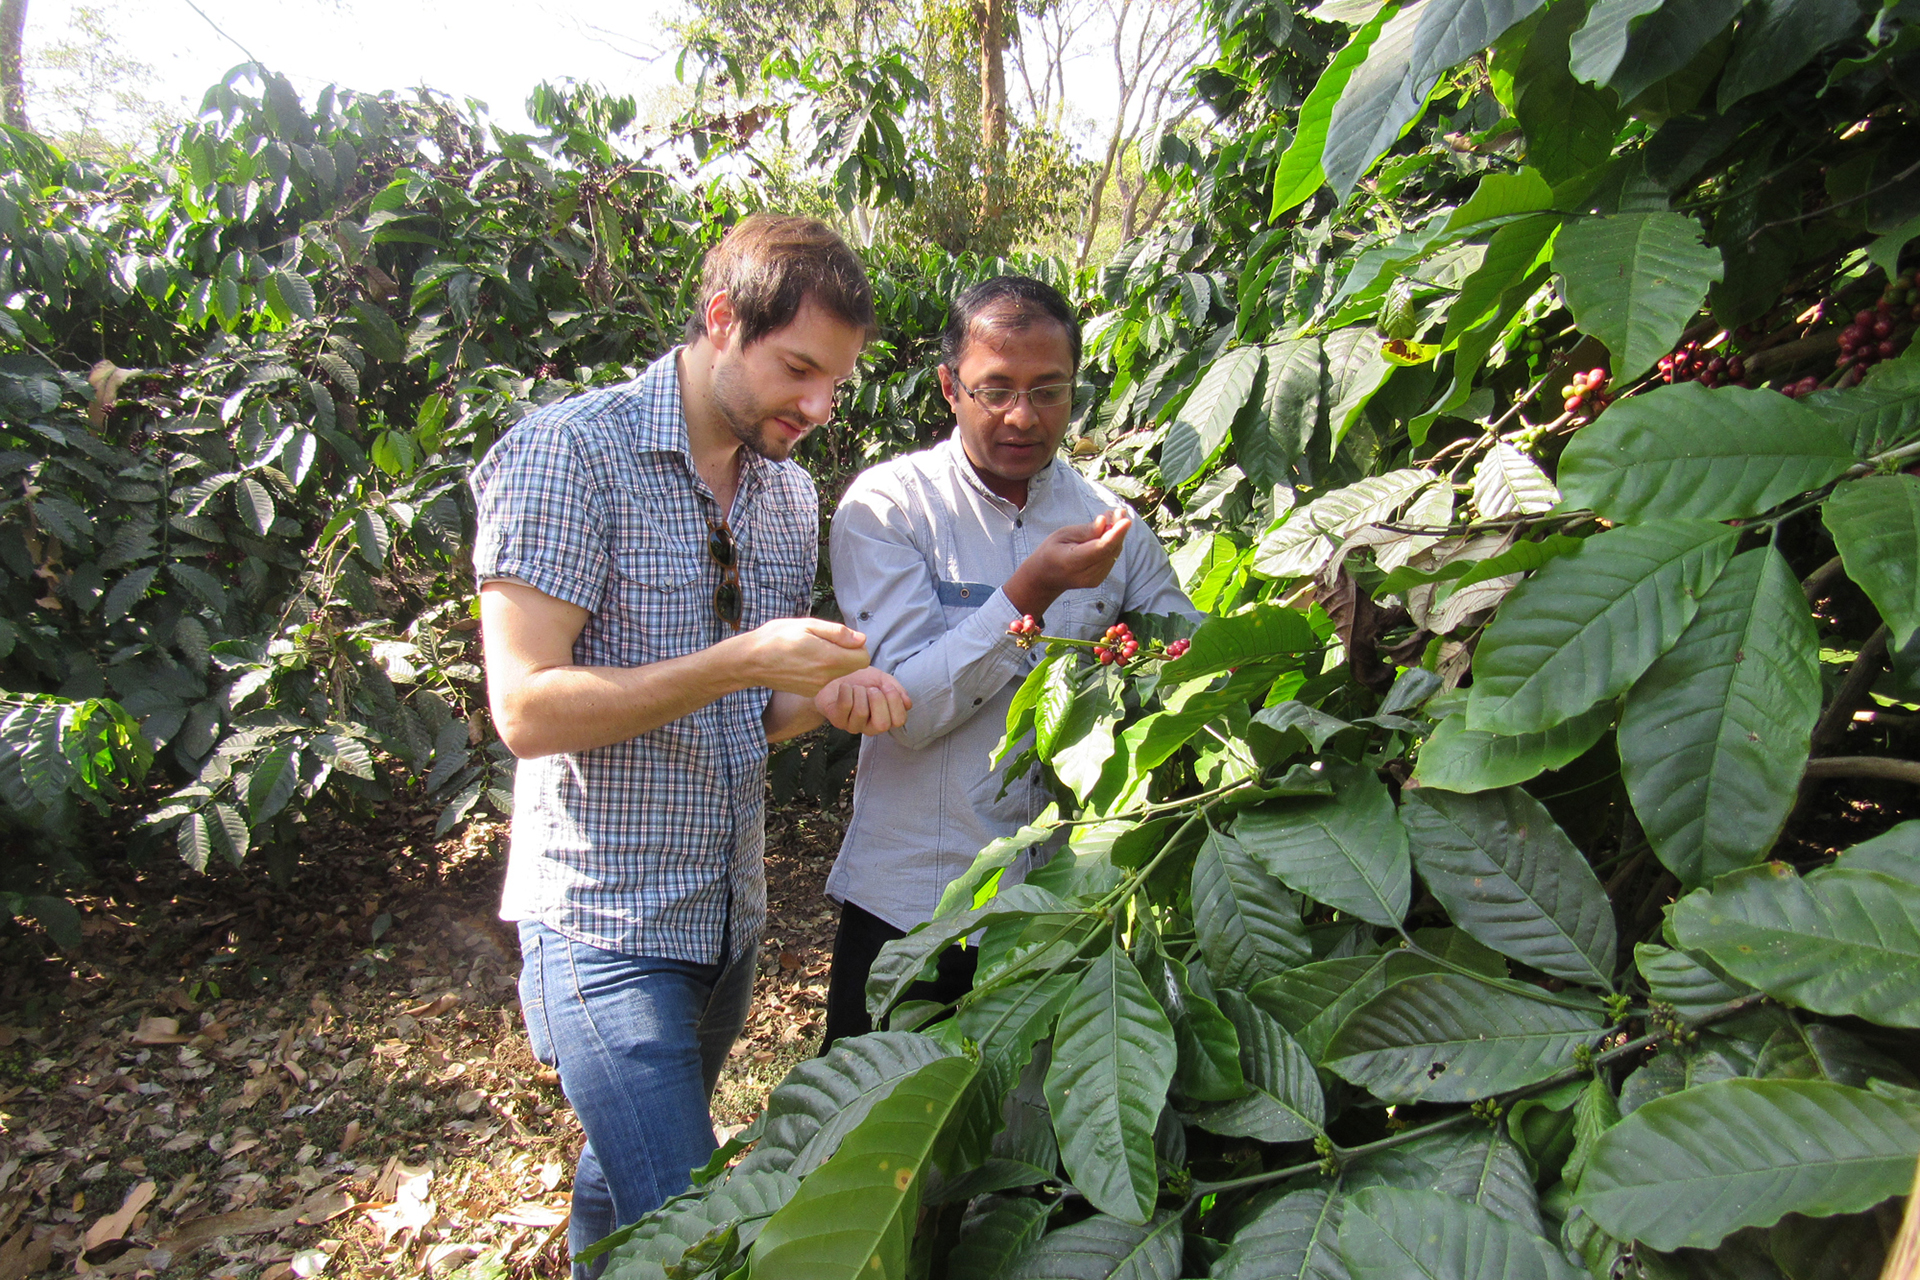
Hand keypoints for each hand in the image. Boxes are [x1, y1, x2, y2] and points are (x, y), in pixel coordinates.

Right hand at [731, 617, 870, 695]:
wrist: (750, 661)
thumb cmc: (776, 638)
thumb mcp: (807, 625)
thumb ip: (838, 633)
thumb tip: (861, 639)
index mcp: (829, 658)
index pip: (864, 658)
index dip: (857, 646)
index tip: (842, 639)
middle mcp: (826, 677)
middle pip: (853, 667)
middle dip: (846, 654)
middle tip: (825, 642)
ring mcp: (817, 687)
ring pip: (839, 674)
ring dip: (833, 662)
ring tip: (810, 650)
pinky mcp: (808, 692)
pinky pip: (825, 680)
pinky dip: (821, 671)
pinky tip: (803, 662)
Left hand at [816, 668, 911, 734]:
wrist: (835, 677)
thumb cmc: (860, 680)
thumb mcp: (882, 679)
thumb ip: (896, 689)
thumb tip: (908, 703)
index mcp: (885, 718)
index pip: (899, 721)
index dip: (895, 702)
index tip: (887, 687)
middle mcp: (870, 727)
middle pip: (882, 724)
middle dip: (878, 700)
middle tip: (871, 689)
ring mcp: (853, 726)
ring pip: (861, 713)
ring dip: (860, 693)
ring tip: (856, 687)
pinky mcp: (837, 720)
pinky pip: (845, 706)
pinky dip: (846, 691)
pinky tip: (845, 687)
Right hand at [1005, 508, 1131, 618]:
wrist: (1045, 578)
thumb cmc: (1050, 551)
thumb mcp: (1062, 535)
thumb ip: (1085, 531)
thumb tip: (1104, 522)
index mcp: (1072, 562)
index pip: (1100, 548)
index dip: (1116, 534)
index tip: (1126, 520)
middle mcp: (1085, 574)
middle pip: (1110, 550)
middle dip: (1118, 529)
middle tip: (1119, 511)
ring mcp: (1094, 580)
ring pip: (1113, 553)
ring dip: (1117, 534)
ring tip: (1113, 516)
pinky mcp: (1098, 579)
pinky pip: (1111, 557)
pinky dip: (1113, 542)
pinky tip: (1109, 529)